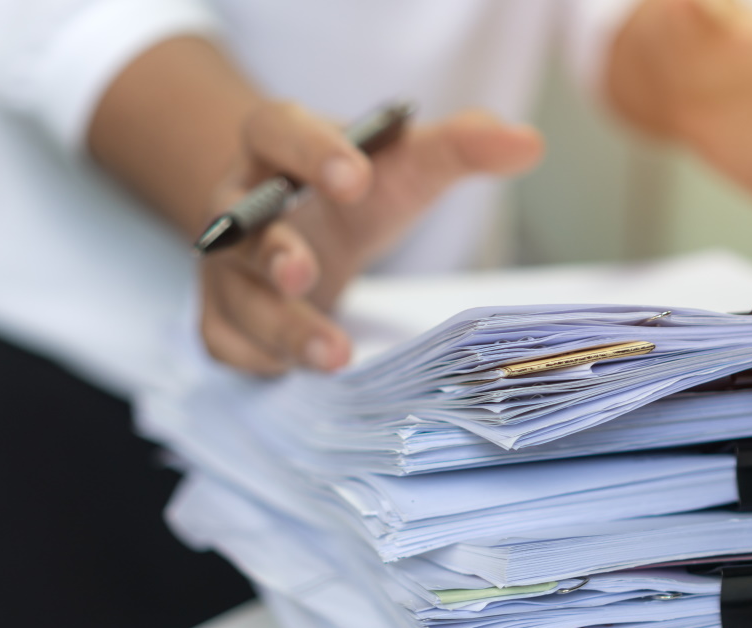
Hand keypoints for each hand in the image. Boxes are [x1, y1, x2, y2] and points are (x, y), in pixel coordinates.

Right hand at [200, 105, 542, 374]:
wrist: (302, 231)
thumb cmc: (355, 195)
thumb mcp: (405, 167)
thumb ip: (458, 149)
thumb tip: (526, 143)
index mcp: (278, 148)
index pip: (277, 130)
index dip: (309, 151)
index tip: (356, 177)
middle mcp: (239, 206)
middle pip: (239, 223)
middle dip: (271, 251)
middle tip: (303, 273)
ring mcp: (226, 267)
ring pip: (238, 296)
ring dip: (280, 327)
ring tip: (334, 355)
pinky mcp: (224, 318)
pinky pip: (227, 343)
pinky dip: (259, 360)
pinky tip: (291, 374)